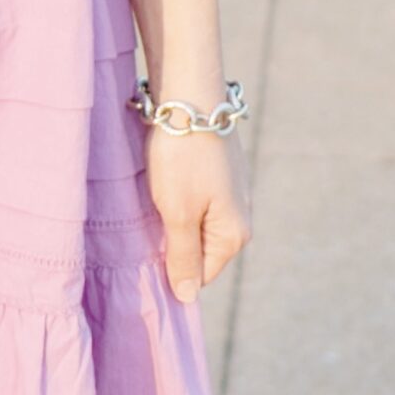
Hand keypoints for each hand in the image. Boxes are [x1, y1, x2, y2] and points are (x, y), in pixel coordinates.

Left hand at [144, 112, 249, 308]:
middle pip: (198, 250)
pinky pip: (198, 200)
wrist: (192, 97)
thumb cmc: (182, 158)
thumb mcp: (178, 214)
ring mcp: (234, 194)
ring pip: (196, 223)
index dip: (171, 264)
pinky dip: (179, 194)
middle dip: (173, 239)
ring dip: (174, 215)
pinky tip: (168, 176)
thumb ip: (183, 257)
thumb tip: (186, 297)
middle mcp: (241, 218)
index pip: (199, 275)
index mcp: (234, 235)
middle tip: (154, 213)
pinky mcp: (222, 174)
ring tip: (160, 191)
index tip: (152, 239)